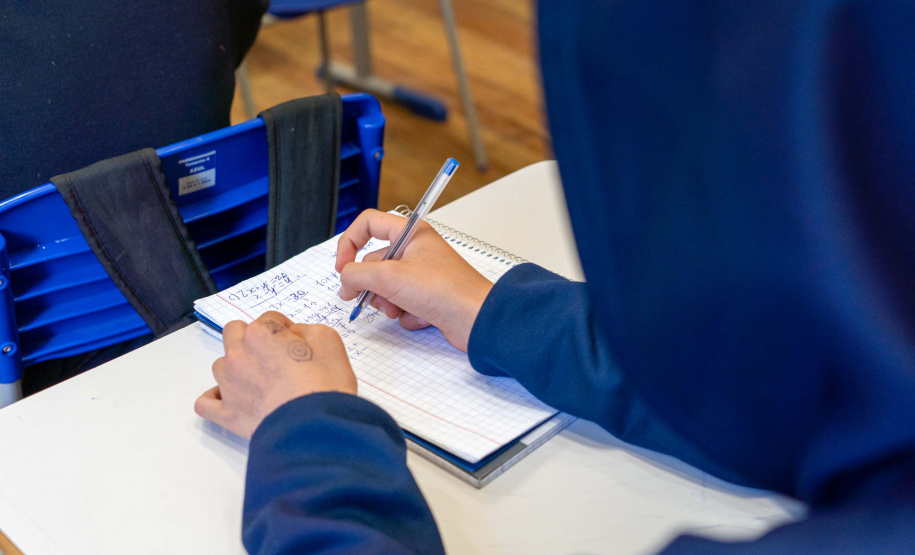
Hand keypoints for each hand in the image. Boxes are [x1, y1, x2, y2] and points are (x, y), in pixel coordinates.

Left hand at [194, 312, 357, 438]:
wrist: (315, 428)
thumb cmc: (325, 384)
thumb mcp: (328, 340)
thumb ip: (306, 329)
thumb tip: (293, 336)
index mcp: (262, 332)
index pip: (270, 319)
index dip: (286, 331)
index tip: (299, 347)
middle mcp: (238, 353)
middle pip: (235, 332)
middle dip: (253, 339)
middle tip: (276, 358)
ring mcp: (228, 384)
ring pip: (220, 365)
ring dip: (236, 367)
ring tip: (260, 383)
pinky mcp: (226, 413)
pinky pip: (205, 402)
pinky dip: (215, 398)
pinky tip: (229, 399)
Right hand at [336, 209, 492, 351]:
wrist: (476, 319)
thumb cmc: (446, 290)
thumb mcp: (389, 277)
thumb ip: (356, 275)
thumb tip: (344, 280)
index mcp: (410, 233)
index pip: (368, 224)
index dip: (349, 243)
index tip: (342, 267)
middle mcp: (416, 250)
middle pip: (373, 262)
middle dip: (370, 285)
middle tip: (370, 298)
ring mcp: (422, 275)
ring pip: (385, 287)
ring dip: (387, 302)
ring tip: (400, 309)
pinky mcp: (427, 298)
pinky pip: (401, 304)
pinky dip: (406, 314)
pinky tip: (422, 316)